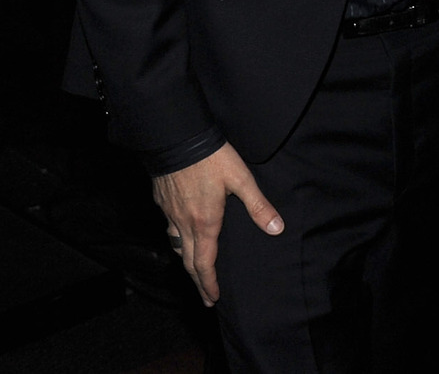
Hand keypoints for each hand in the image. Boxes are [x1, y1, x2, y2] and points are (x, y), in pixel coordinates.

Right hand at [153, 143, 283, 305]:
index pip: (205, 263)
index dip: (209, 283)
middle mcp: (184, 224)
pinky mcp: (162, 203)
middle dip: (198, 282)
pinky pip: (169, 229)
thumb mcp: (241, 180)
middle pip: (188, 262)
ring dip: (186, 262)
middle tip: (205, 297)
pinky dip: (176, 240)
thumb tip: (276, 228)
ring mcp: (170, 214)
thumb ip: (258, 205)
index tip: (213, 298)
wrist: (177, 140)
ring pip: (176, 246)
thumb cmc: (212, 159)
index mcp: (205, 223)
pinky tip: (180, 236)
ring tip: (194, 270)